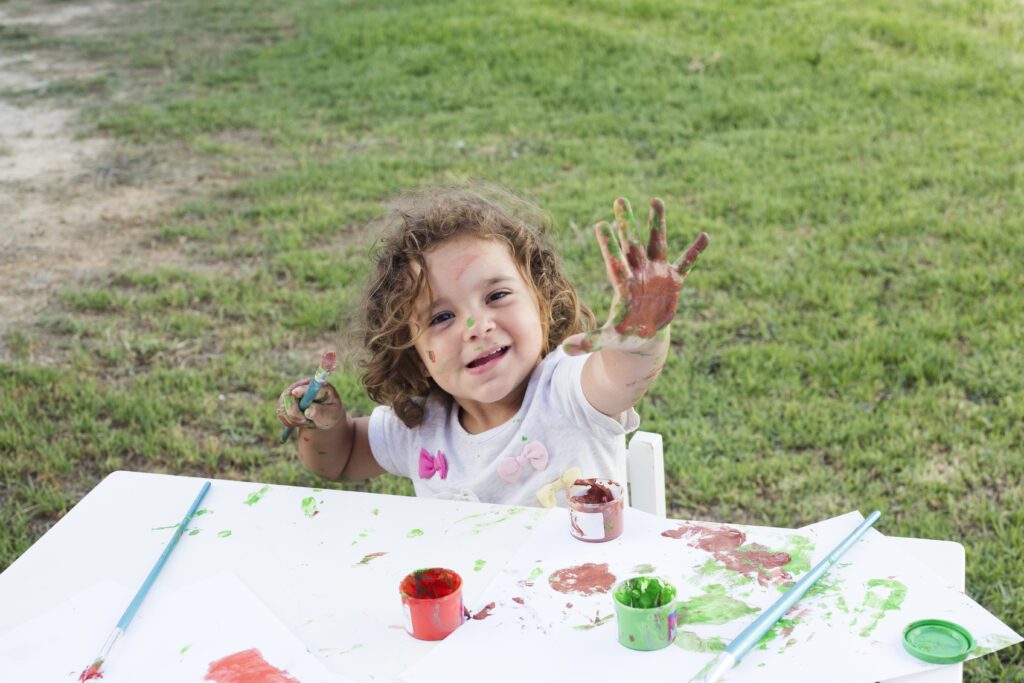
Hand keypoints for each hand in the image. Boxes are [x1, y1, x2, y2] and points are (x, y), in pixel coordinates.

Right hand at [275, 379, 342, 429]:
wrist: (324, 418)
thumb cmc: (330, 414)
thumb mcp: (331, 415)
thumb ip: (321, 412)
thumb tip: (309, 411)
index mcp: (318, 385)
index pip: (308, 386)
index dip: (302, 389)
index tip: (296, 393)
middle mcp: (303, 385)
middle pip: (289, 395)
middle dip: (294, 412)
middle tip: (304, 421)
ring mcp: (292, 392)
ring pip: (282, 405)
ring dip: (293, 419)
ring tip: (306, 422)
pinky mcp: (285, 401)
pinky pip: (280, 412)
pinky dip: (288, 421)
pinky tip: (299, 422)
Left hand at [564, 197, 708, 354]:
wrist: (643, 336)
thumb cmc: (623, 336)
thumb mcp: (606, 340)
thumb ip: (587, 341)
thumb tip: (563, 350)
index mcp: (623, 285)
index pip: (615, 261)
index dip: (609, 244)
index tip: (601, 224)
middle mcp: (638, 273)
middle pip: (632, 244)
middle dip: (628, 223)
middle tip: (620, 199)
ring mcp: (656, 274)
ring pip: (657, 244)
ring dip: (657, 223)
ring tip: (656, 200)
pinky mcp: (672, 281)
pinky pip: (686, 264)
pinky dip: (695, 252)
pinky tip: (705, 236)